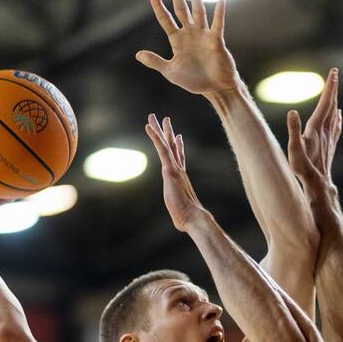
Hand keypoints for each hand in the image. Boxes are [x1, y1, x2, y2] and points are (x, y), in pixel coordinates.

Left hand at [136, 0, 237, 95]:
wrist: (215, 89)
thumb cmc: (194, 81)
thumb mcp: (171, 72)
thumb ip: (156, 62)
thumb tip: (138, 54)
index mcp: (177, 40)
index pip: (165, 18)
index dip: (158, 5)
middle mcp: (189, 33)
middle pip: (181, 8)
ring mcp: (203, 35)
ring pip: (198, 11)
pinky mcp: (216, 41)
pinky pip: (217, 25)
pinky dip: (219, 14)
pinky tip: (221, 1)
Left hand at [145, 113, 205, 230]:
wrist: (193, 217)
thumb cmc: (187, 219)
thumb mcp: (180, 214)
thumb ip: (180, 213)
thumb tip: (183, 225)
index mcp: (181, 178)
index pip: (179, 159)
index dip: (178, 147)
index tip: (178, 136)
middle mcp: (179, 170)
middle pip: (173, 147)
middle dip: (168, 133)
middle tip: (165, 119)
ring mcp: (175, 168)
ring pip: (166, 144)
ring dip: (160, 129)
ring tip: (154, 116)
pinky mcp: (170, 169)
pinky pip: (162, 149)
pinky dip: (155, 137)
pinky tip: (148, 127)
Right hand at [287, 67, 340, 197]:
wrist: (317, 183)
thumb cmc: (303, 167)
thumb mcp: (294, 148)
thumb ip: (293, 129)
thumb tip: (292, 112)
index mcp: (316, 127)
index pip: (325, 103)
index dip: (329, 87)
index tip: (334, 73)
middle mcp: (325, 130)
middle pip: (331, 105)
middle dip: (333, 88)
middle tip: (335, 74)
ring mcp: (329, 138)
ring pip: (334, 114)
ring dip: (334, 100)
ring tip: (335, 89)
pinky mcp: (329, 145)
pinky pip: (336, 127)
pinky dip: (338, 117)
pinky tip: (339, 115)